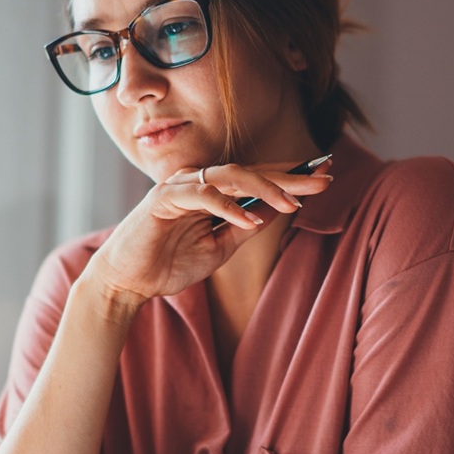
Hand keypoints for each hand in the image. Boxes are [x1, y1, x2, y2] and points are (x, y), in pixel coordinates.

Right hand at [84, 160, 334, 305]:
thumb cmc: (169, 263)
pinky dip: (227, 207)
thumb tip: (277, 211)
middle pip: (251, 171)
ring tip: (293, 203)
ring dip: (264, 188)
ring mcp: (180, 186)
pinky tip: (251, 220)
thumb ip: (244, 227)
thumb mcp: (219, 247)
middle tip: (323, 180)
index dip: (290, 177)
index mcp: (212, 191)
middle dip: (289, 177)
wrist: (128, 282)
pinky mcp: (163, 199)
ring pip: (230, 176)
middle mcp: (198, 181)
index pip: (257, 178)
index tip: (325, 177)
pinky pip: (202, 196)